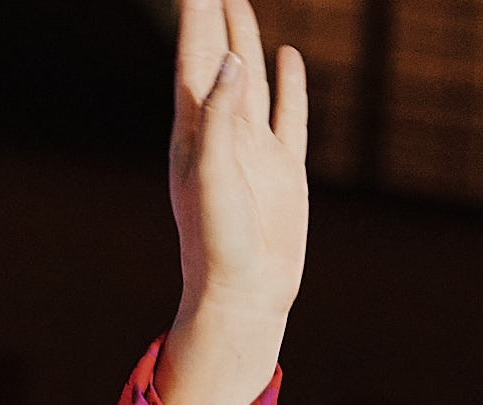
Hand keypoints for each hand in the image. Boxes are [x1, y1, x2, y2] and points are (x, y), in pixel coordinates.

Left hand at [159, 0, 309, 404]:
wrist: (243, 297)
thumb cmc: (217, 244)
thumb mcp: (212, 175)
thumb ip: (218, 117)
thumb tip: (231, 60)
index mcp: (194, 133)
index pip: (193, 57)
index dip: (196, 15)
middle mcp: (222, 134)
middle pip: (217, 57)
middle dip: (215, 15)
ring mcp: (254, 149)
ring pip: (250, 78)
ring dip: (243, 39)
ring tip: (237, 0)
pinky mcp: (284, 169)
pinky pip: (288, 114)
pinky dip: (289, 83)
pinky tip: (288, 57)